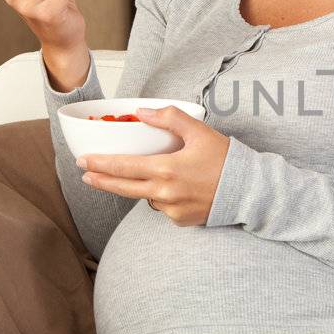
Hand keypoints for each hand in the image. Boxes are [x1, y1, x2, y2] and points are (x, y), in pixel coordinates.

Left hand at [75, 106, 230, 225]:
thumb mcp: (199, 132)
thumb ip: (169, 118)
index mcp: (166, 169)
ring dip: (140, 186)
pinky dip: (164, 196)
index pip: (123, 167)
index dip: (100, 164)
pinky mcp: (180, 221)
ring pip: (145, 196)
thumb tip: (141, 112)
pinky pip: (163, 207)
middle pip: (123, 188)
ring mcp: (172, 210)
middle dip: (101, 181)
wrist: (249, 190)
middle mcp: (165, 193)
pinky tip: (178, 188)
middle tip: (85, 176)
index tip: (83, 161)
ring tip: (149, 175)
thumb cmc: (226, 159)